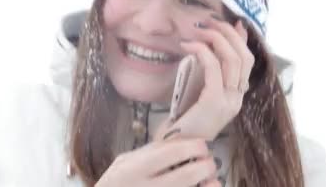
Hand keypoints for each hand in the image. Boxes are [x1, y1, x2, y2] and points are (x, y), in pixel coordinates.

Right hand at [95, 137, 219, 186]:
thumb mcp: (123, 163)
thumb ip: (147, 153)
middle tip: (210, 164)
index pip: (171, 152)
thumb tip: (178, 142)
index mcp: (135, 168)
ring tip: (212, 181)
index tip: (203, 146)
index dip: (193, 147)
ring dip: (207, 186)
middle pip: (186, 175)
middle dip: (205, 167)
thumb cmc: (113, 183)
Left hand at [156, 16, 253, 140]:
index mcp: (237, 96)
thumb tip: (212, 43)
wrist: (175, 145)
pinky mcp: (214, 102)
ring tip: (197, 29)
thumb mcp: (198, 90)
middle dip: (227, 33)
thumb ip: (208, 71)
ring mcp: (229, 101)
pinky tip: (188, 44)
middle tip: (207, 21)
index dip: (240, 38)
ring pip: (232, 60)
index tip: (230, 22)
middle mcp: (238, 98)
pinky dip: (202, 51)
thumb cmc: (183, 117)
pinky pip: (214, 69)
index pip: (248, 60)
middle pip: (243, 56)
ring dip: (215, 38)